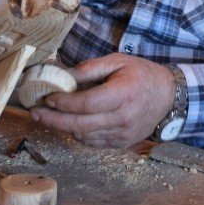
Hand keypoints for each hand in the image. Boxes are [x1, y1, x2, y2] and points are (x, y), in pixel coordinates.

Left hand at [30, 53, 174, 147]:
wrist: (168, 97)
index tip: (48, 98)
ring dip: (63, 127)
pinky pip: (93, 142)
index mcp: (123, 94)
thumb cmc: (141, 74)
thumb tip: (63, 75)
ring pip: (84, 136)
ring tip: (49, 116)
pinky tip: (70, 123)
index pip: (87, 104)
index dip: (64, 103)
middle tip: (35, 113)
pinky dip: (78, 133)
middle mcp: (123, 118)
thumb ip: (90, 68)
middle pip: (80, 125)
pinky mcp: (121, 143)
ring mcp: (122, 134)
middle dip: (54, 120)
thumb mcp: (118, 61)